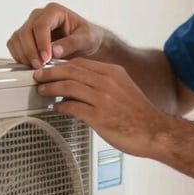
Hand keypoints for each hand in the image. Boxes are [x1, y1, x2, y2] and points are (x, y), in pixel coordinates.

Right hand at [7, 3, 103, 65]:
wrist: (86, 42)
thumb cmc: (88, 36)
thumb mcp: (86, 39)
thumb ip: (72, 43)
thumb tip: (54, 51)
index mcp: (54, 11)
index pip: (41, 25)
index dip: (41, 43)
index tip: (46, 58)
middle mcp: (40, 16)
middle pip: (26, 32)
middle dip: (31, 51)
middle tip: (40, 66)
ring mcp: (30, 25)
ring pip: (17, 38)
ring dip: (24, 55)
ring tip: (36, 67)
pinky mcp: (26, 37)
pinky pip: (14, 45)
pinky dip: (19, 56)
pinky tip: (30, 65)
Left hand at [33, 59, 166, 157]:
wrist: (155, 131)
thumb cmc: (140, 114)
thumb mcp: (124, 88)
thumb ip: (105, 83)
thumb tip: (82, 84)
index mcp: (114, 72)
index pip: (81, 63)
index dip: (61, 65)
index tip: (51, 68)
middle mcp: (107, 82)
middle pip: (71, 71)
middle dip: (50, 72)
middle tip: (38, 76)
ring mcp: (103, 99)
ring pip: (69, 86)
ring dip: (51, 87)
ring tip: (42, 90)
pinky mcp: (99, 117)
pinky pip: (73, 107)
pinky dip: (60, 106)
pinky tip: (56, 107)